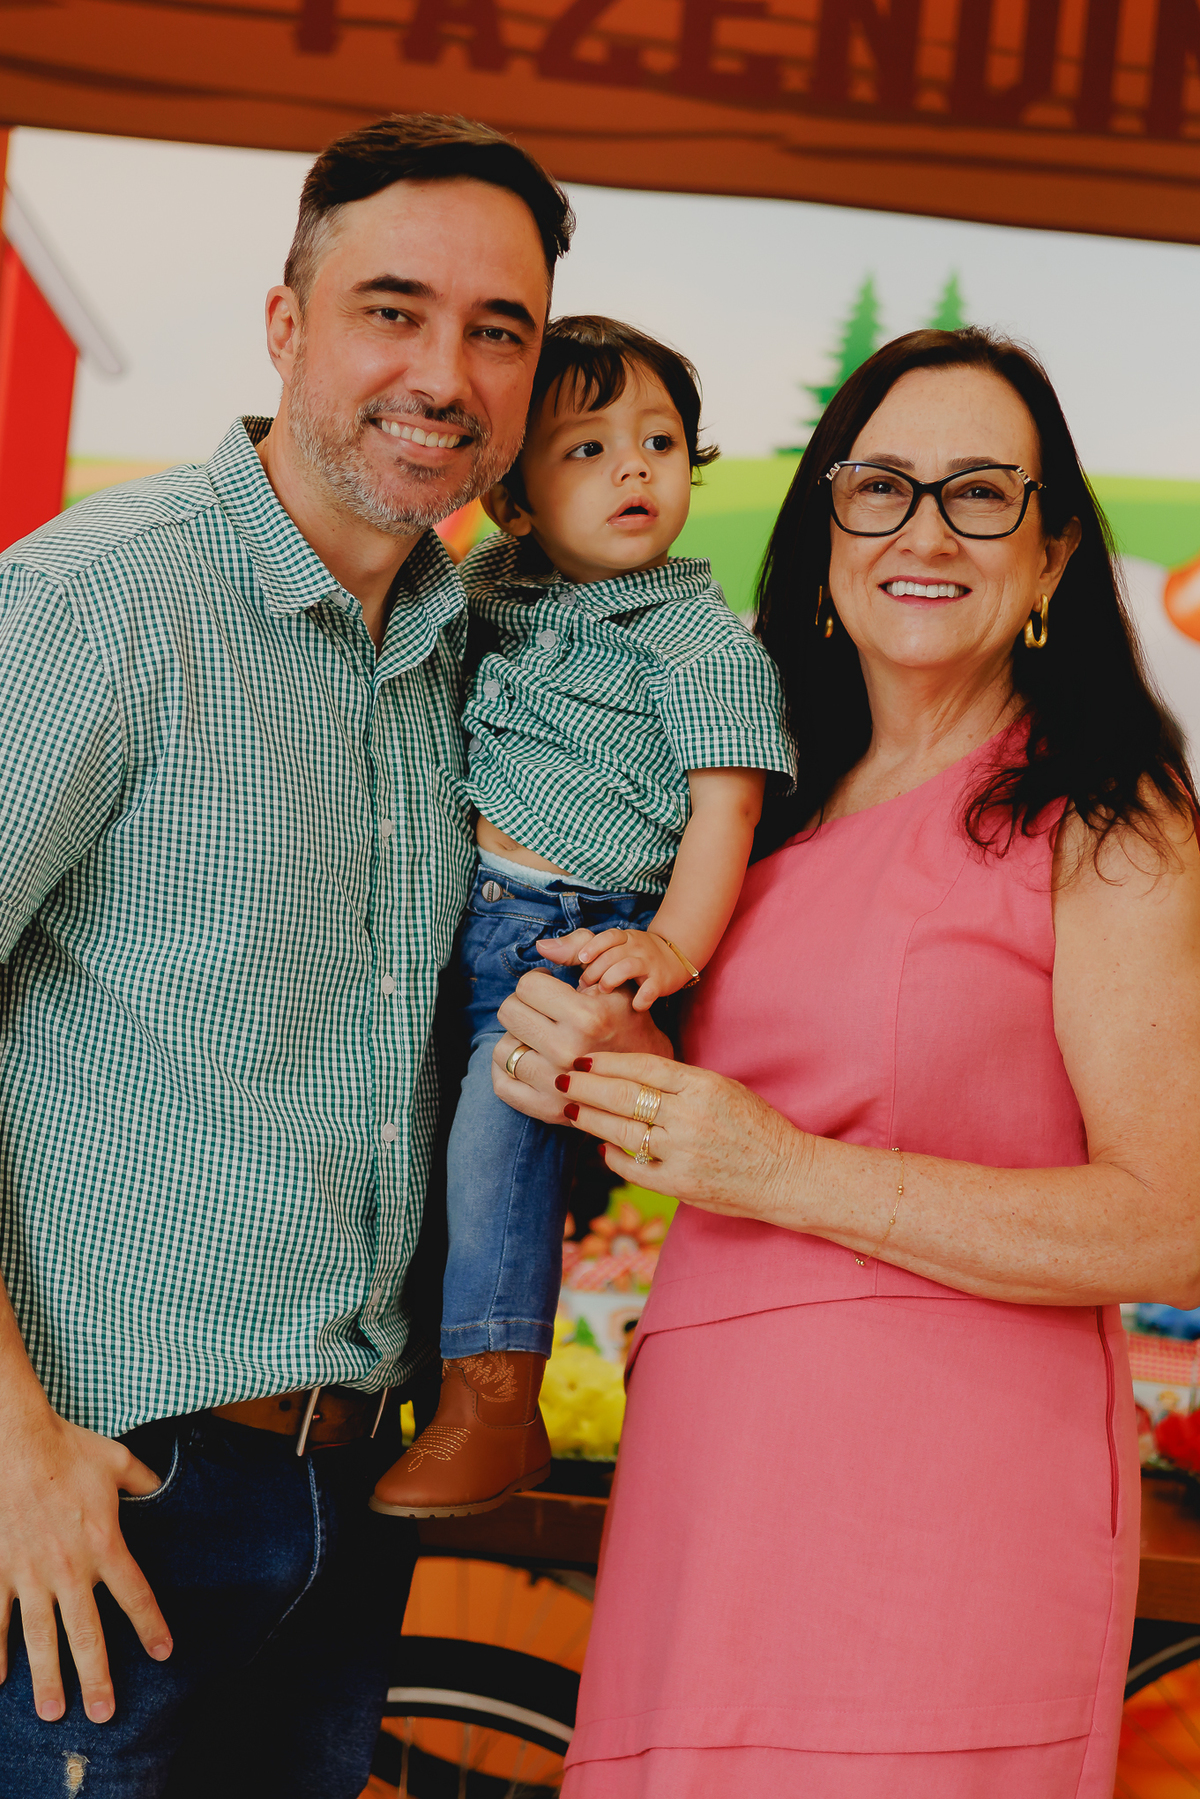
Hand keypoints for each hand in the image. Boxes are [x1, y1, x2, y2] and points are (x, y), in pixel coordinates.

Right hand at [0, 1405, 170, 1721]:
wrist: (14, 1442)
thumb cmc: (67, 1449)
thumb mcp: (117, 1461)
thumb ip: (143, 1480)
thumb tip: (162, 1485)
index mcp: (104, 1543)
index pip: (135, 1594)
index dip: (151, 1626)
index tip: (162, 1653)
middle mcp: (69, 1568)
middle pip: (87, 1633)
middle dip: (96, 1677)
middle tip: (102, 1714)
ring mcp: (30, 1573)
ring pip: (41, 1638)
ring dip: (47, 1678)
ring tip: (54, 1712)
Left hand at [493, 968, 672, 1124]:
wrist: (647, 1081)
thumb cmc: (628, 1023)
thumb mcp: (614, 982)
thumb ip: (581, 950)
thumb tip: (541, 946)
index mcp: (586, 1017)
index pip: (527, 985)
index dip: (538, 981)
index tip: (550, 987)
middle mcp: (567, 1051)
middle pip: (509, 1012)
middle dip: (525, 1005)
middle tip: (543, 1011)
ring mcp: (554, 1085)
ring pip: (503, 1048)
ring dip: (518, 1038)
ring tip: (540, 1037)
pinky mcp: (544, 1110)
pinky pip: (501, 1083)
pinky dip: (508, 1070)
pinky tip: (529, 1059)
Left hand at [549, 1050, 811, 1226]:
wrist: (786, 1175)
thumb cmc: (756, 1127)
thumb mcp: (724, 1089)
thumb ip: (681, 1083)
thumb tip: (631, 1075)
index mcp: (703, 1087)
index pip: (643, 1066)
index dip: (608, 1061)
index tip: (584, 1058)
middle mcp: (690, 1117)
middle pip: (623, 1096)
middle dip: (586, 1085)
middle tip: (561, 1077)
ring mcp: (682, 1153)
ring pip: (620, 1131)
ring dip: (590, 1118)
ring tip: (571, 1107)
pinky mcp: (679, 1184)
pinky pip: (633, 1167)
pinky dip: (612, 1156)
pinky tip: (600, 1147)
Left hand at [571, 929, 688, 1009]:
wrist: (674, 958)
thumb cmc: (629, 956)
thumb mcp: (605, 948)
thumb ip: (574, 948)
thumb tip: (540, 946)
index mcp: (622, 938)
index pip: (608, 937)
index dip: (594, 948)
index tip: (581, 961)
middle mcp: (636, 947)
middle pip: (612, 954)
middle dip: (596, 971)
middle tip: (585, 986)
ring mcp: (650, 964)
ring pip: (627, 967)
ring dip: (611, 980)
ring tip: (603, 991)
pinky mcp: (661, 982)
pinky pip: (651, 989)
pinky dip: (641, 998)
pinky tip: (633, 1006)